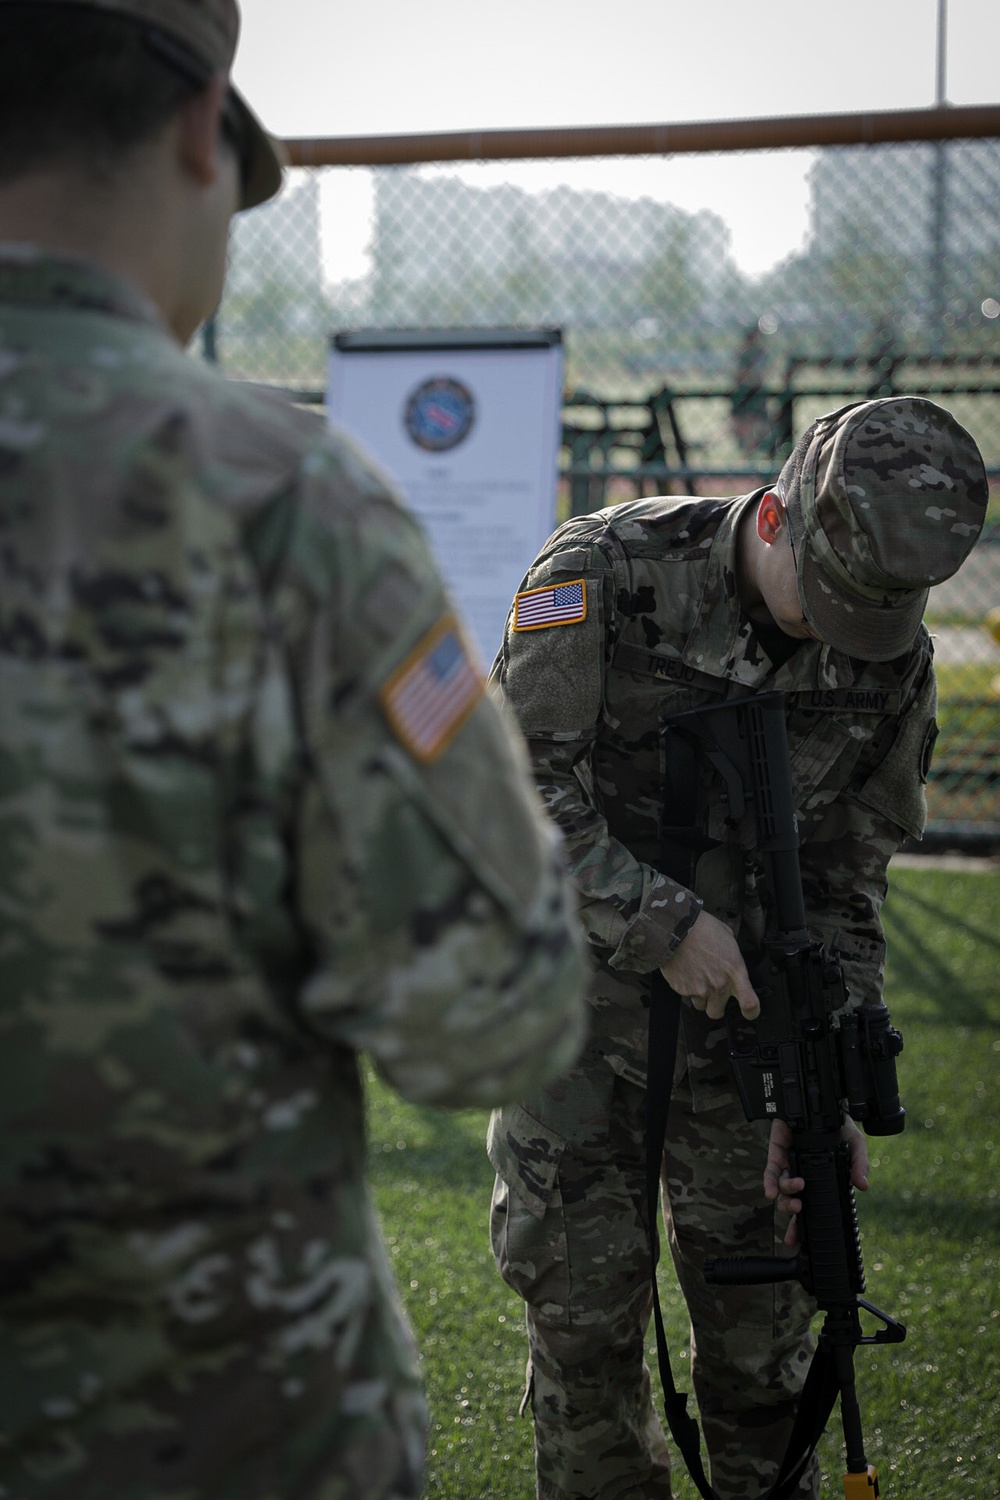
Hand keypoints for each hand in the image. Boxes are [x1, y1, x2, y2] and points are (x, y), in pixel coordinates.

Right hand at [659, 908, 759, 1020]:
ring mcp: (700, 990)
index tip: (749, 1011)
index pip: (749, 1004)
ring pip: (700, 1005)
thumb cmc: (702, 929)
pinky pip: (686, 995)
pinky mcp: (682, 989)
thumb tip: (731, 959)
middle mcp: (719, 985)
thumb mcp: (728, 938)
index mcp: (734, 972)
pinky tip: (686, 971)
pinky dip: (686, 987)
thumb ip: (732, 956)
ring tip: (696, 977)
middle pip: (718, 1012)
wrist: (676, 929)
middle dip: (715, 1005)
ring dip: (700, 996)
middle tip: (713, 992)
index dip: (751, 1012)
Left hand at [764, 1117, 869, 1246]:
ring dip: (787, 1198)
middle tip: (800, 1216)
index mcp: (821, 1179)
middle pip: (794, 1204)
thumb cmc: (838, 1125)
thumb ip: (859, 1163)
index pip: (814, 1207)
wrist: (821, 1102)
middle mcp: (804, 1176)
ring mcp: (790, 1165)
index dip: (806, 1226)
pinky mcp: (777, 1153)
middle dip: (794, 1217)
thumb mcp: (855, 1144)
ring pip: (782, 1191)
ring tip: (798, 1195)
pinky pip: (770, 1172)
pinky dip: (770, 1183)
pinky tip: (771, 1192)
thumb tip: (863, 1185)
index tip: (804, 1240)